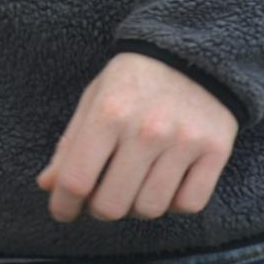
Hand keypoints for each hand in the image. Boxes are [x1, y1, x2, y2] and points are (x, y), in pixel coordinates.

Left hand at [37, 52, 237, 222]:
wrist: (195, 52)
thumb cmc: (135, 80)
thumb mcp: (95, 98)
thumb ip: (70, 143)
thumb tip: (47, 185)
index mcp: (109, 112)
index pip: (76, 180)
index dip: (63, 205)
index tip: (63, 211)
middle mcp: (146, 129)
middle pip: (112, 205)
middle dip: (99, 209)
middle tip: (101, 197)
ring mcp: (184, 142)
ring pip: (150, 209)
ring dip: (136, 207)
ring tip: (135, 186)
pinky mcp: (215, 151)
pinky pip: (189, 204)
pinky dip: (173, 203)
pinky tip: (166, 183)